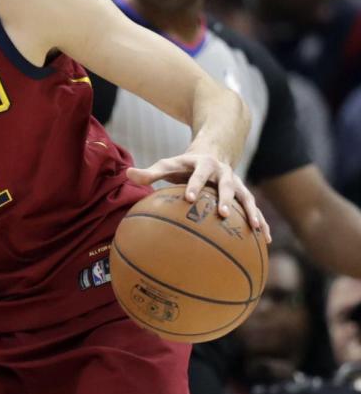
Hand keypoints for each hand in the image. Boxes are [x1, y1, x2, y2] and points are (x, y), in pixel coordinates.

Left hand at [127, 153, 270, 241]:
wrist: (212, 152)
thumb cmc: (184, 166)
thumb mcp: (168, 165)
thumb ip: (150, 172)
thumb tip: (128, 174)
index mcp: (203, 164)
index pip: (198, 174)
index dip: (194, 184)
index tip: (189, 198)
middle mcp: (223, 173)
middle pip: (227, 185)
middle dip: (225, 198)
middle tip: (223, 214)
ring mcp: (237, 184)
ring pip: (247, 197)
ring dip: (252, 212)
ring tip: (255, 229)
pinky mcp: (244, 195)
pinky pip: (255, 210)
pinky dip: (262, 223)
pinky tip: (265, 241)